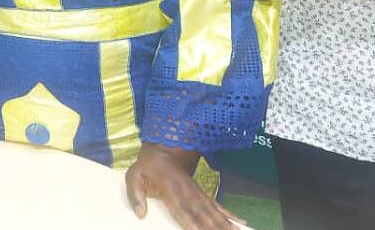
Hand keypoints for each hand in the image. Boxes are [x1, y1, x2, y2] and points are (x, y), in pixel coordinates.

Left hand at [125, 143, 244, 229]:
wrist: (162, 151)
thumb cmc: (147, 168)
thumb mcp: (134, 177)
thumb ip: (135, 196)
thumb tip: (140, 213)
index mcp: (170, 190)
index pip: (182, 210)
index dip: (190, 223)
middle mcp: (188, 193)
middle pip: (203, 214)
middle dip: (214, 227)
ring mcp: (197, 193)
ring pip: (213, 212)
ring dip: (225, 224)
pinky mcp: (202, 194)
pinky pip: (218, 206)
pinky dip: (229, 215)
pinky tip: (240, 223)